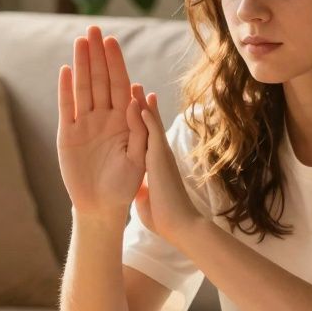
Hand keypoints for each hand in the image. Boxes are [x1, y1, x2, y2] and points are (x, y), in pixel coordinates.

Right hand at [56, 25, 145, 221]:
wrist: (102, 206)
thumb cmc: (126, 184)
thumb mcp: (141, 157)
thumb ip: (141, 128)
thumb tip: (136, 96)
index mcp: (124, 120)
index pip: (119, 84)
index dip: (116, 62)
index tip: (112, 41)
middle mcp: (104, 117)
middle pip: (99, 80)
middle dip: (97, 55)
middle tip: (93, 29)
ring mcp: (85, 124)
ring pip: (82, 88)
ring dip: (81, 65)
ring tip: (80, 42)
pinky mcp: (68, 135)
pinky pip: (66, 107)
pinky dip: (65, 89)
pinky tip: (65, 70)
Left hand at [127, 85, 203, 244]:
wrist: (179, 226)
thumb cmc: (164, 217)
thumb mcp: (147, 198)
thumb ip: (144, 189)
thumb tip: (139, 190)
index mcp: (155, 163)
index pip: (145, 136)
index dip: (140, 121)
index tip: (132, 106)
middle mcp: (159, 154)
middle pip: (148, 123)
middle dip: (141, 105)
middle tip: (135, 86)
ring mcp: (161, 153)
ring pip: (150, 122)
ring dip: (141, 102)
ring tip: (135, 84)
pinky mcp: (160, 157)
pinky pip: (151, 131)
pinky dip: (145, 115)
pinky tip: (137, 100)